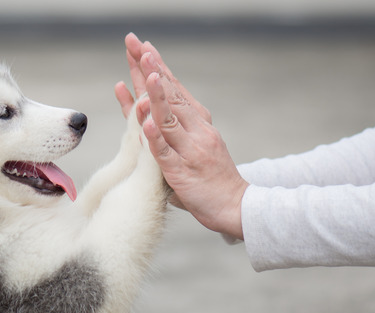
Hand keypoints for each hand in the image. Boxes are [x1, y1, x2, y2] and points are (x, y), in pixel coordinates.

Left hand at [116, 33, 248, 239]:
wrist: (236, 206)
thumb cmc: (211, 178)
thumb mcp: (193, 146)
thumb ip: (171, 131)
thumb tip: (148, 113)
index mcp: (198, 122)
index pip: (174, 89)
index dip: (158, 68)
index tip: (143, 47)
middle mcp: (196, 130)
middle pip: (170, 95)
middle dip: (151, 69)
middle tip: (138, 45)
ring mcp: (189, 150)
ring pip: (169, 119)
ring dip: (156, 95)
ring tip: (145, 73)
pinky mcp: (182, 172)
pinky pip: (165, 153)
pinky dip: (155, 138)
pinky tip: (146, 123)